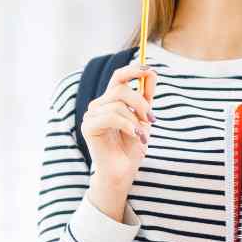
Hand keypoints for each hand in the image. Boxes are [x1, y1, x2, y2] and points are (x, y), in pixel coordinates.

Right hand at [80, 63, 156, 187]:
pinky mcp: (88, 126)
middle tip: (151, 119)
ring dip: (135, 119)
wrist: (123, 171)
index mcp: (111, 101)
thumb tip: (152, 72)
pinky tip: (135, 136)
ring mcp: (91, 115)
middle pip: (120, 88)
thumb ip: (147, 97)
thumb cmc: (132, 147)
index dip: (133, 70)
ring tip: (142, 135)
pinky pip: (111, 116)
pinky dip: (127, 125)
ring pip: (117, 104)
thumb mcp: (144, 119)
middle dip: (140, 102)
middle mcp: (99, 105)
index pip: (118, 77)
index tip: (150, 70)